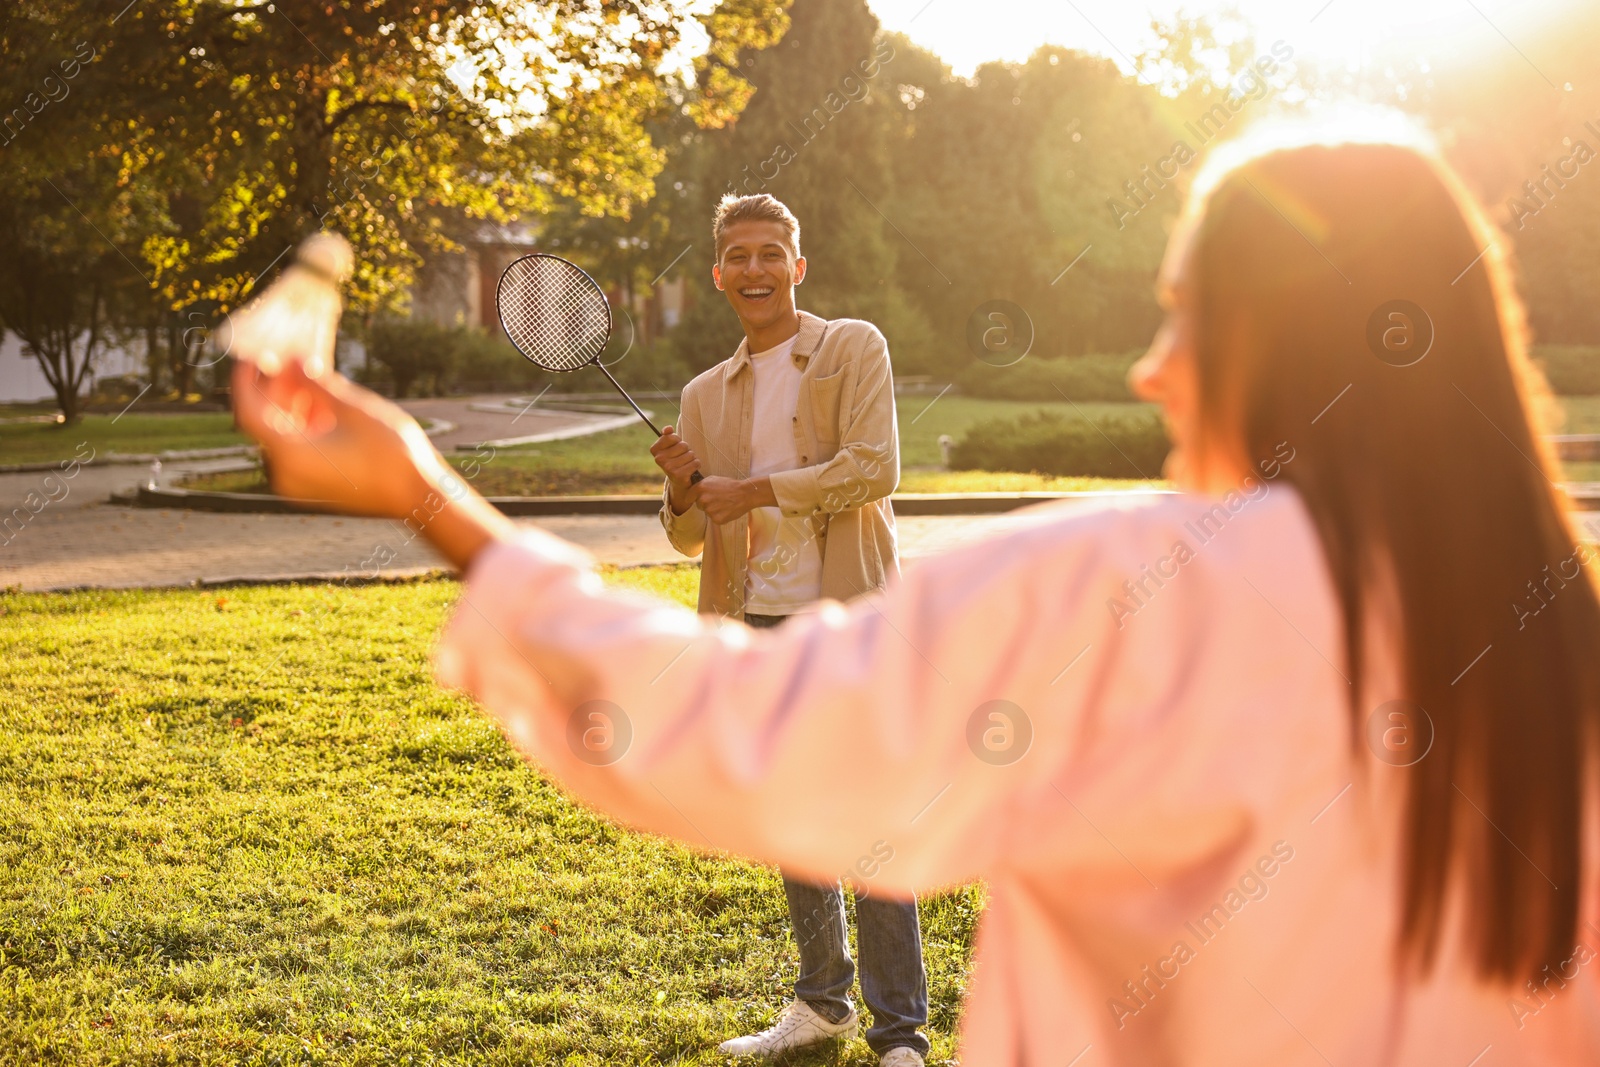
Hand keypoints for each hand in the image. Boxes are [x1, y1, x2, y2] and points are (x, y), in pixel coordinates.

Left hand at [232, 359, 442, 518]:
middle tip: (295, 363)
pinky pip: (296, 453)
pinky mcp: (312, 489)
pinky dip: (304, 429)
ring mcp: (298, 485)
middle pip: (267, 424)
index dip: (247, 381)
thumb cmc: (392, 454)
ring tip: (317, 384)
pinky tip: (327, 411)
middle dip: (278, 391)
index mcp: (291, 456)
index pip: (250, 411)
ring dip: (293, 408)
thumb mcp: (354, 409)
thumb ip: (317, 383)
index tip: (255, 357)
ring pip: (282, 437)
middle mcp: (285, 475)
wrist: (419, 497)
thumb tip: (293, 360)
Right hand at [650, 425, 700, 511]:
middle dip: (686, 450)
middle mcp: (659, 459)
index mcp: (655, 450)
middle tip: (682, 457)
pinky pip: (695, 463)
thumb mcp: (670, 446)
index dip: (677, 440)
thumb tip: (668, 428)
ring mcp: (668, 468)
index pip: (671, 436)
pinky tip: (691, 469)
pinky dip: (696, 465)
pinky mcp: (679, 475)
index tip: (675, 447)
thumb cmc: (675, 459)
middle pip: (683, 445)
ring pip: (690, 454)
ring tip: (686, 463)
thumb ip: (668, 435)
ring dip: (692, 458)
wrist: (678, 481)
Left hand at [690, 475, 776, 524]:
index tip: (695, 499)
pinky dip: (720, 516)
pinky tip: (727, 510)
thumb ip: (702, 485)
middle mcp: (702, 499)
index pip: (688, 497)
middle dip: (705, 503)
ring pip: (707, 512)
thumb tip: (694, 490)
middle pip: (699, 505)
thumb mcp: (713, 479)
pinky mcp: (716, 519)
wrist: (745, 494)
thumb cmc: (730, 485)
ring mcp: (709, 510)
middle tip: (717, 499)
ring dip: (713, 510)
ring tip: (724, 503)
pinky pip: (714, 519)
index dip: (692, 498)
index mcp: (700, 488)